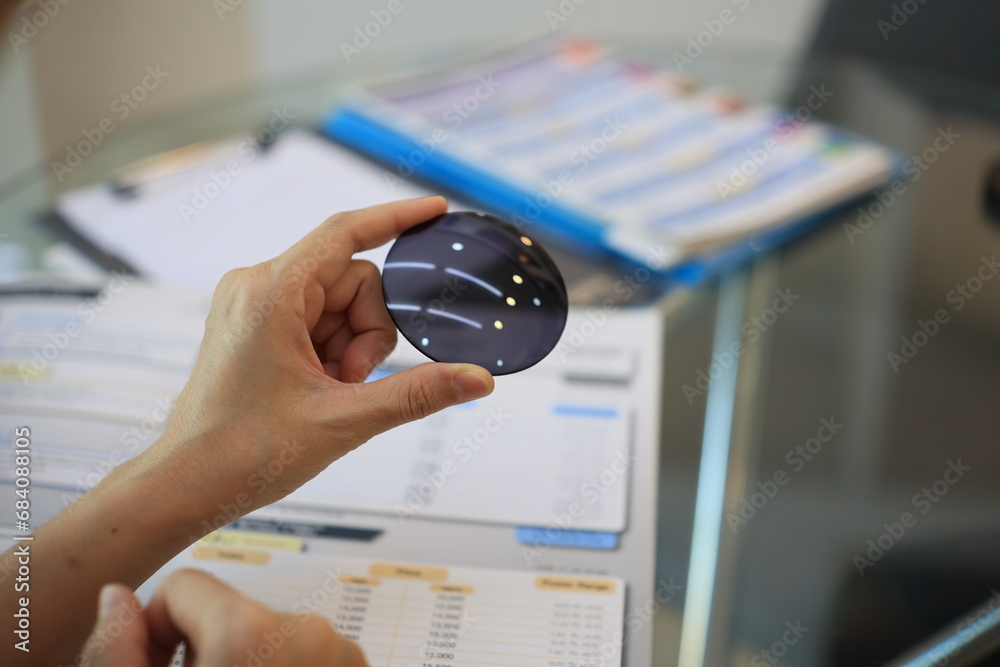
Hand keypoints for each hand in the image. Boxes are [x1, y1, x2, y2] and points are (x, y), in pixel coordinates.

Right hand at [81, 569, 365, 665]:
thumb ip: (119, 651)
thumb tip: (116, 598)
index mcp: (255, 633)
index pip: (184, 587)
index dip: (159, 633)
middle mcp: (312, 633)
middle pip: (232, 609)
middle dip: (209, 649)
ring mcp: (345, 654)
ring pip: (273, 631)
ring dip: (251, 662)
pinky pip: (311, 651)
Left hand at [147, 196, 494, 515]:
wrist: (187, 484)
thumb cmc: (243, 452)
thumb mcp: (344, 420)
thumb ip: (417, 394)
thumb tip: (476, 380)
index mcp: (271, 292)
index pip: (346, 233)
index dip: (396, 217)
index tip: (436, 209)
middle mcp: (258, 286)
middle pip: (354, 280)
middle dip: (369, 332)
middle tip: (352, 381)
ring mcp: (255, 304)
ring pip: (340, 304)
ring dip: (352, 348)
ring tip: (331, 392)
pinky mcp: (256, 323)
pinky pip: (318, 320)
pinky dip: (334, 352)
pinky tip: (321, 388)